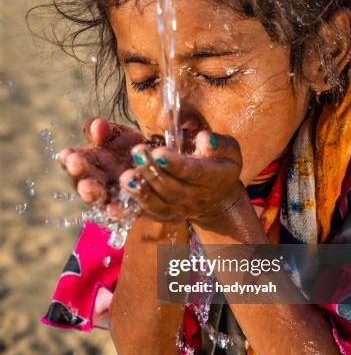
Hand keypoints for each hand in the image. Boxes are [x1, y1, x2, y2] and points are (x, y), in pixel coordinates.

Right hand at [59, 118, 144, 211]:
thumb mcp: (120, 135)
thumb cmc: (131, 148)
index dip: (68, 158)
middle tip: (75, 164)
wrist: (158, 165)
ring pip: (97, 198)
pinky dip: (117, 211)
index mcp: (88, 162)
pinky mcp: (127, 210)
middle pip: (81, 179)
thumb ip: (107, 131)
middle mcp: (95, 182)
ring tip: (88, 186)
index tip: (67, 153)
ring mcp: (110, 198)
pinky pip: (120, 212)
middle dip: (78, 172)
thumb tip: (98, 125)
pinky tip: (115, 209)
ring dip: (92, 193)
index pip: (72, 160)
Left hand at [119, 131, 243, 224]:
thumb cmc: (219, 164)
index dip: (177, 164)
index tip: (159, 153)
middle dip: (154, 172)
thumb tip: (204, 140)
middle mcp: (196, 198)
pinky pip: (146, 212)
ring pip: (158, 204)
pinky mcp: (163, 215)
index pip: (195, 173)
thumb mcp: (228, 149)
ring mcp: (179, 209)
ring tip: (126, 176)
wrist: (216, 196)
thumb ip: (218, 143)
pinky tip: (118, 198)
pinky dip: (131, 207)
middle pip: (173, 190)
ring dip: (141, 190)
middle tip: (138, 153)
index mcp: (214, 178)